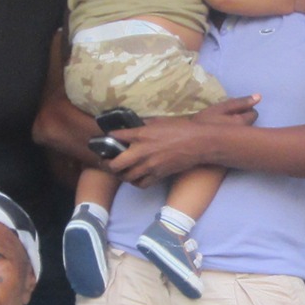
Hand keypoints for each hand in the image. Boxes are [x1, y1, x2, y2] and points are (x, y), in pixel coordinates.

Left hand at [109, 95, 258, 187]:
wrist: (198, 142)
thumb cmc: (180, 128)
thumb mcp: (159, 121)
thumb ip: (143, 125)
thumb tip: (134, 126)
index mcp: (141, 134)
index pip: (115, 137)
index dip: (107, 138)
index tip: (105, 139)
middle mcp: (141, 152)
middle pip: (115, 164)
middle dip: (108, 164)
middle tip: (107, 161)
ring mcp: (149, 166)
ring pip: (126, 177)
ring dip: (120, 174)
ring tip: (120, 171)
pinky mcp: (158, 175)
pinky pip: (140, 184)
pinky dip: (135, 182)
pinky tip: (136, 177)